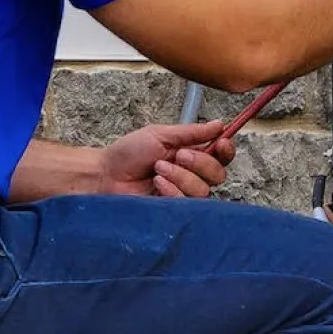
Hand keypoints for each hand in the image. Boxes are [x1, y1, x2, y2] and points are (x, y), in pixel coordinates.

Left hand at [100, 121, 237, 197]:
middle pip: (218, 174)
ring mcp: (183, 193)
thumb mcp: (160, 134)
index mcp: (192, 154)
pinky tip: (157, 183)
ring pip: (203, 189)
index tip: (221, 142)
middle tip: (177, 156)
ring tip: (158, 169)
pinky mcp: (174, 209)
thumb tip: (220, 124)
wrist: (106, 175)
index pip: (222, 155)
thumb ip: (192, 132)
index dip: (226, 150)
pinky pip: (187, 203)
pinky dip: (172, 190)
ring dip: (181, 176)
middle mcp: (192, 174)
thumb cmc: (128, 153)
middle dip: (200, 163)